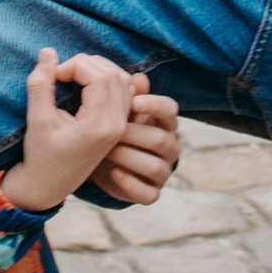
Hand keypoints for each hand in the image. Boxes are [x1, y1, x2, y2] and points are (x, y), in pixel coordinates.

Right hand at [0, 46, 143, 212]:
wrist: (48, 185)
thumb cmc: (40, 155)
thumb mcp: (37, 119)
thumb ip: (41, 83)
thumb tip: (48, 51)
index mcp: (99, 125)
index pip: (99, 76)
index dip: (74, 65)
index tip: (52, 75)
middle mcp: (116, 125)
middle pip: (113, 74)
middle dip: (85, 64)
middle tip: (60, 73)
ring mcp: (120, 125)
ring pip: (122, 79)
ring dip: (96, 69)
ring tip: (71, 76)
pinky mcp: (118, 125)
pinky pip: (123, 91)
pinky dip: (106, 80)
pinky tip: (84, 86)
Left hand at [91, 77, 181, 206]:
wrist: (100, 162)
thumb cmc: (114, 130)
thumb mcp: (118, 111)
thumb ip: (127, 93)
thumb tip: (138, 78)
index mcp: (163, 123)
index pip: (171, 110)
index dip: (155, 105)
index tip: (133, 102)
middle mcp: (169, 147)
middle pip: (161, 139)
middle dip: (134, 134)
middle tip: (111, 130)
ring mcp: (162, 171)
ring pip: (156, 166)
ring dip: (130, 157)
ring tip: (107, 150)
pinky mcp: (151, 192)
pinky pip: (150, 194)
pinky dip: (131, 184)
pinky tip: (114, 173)